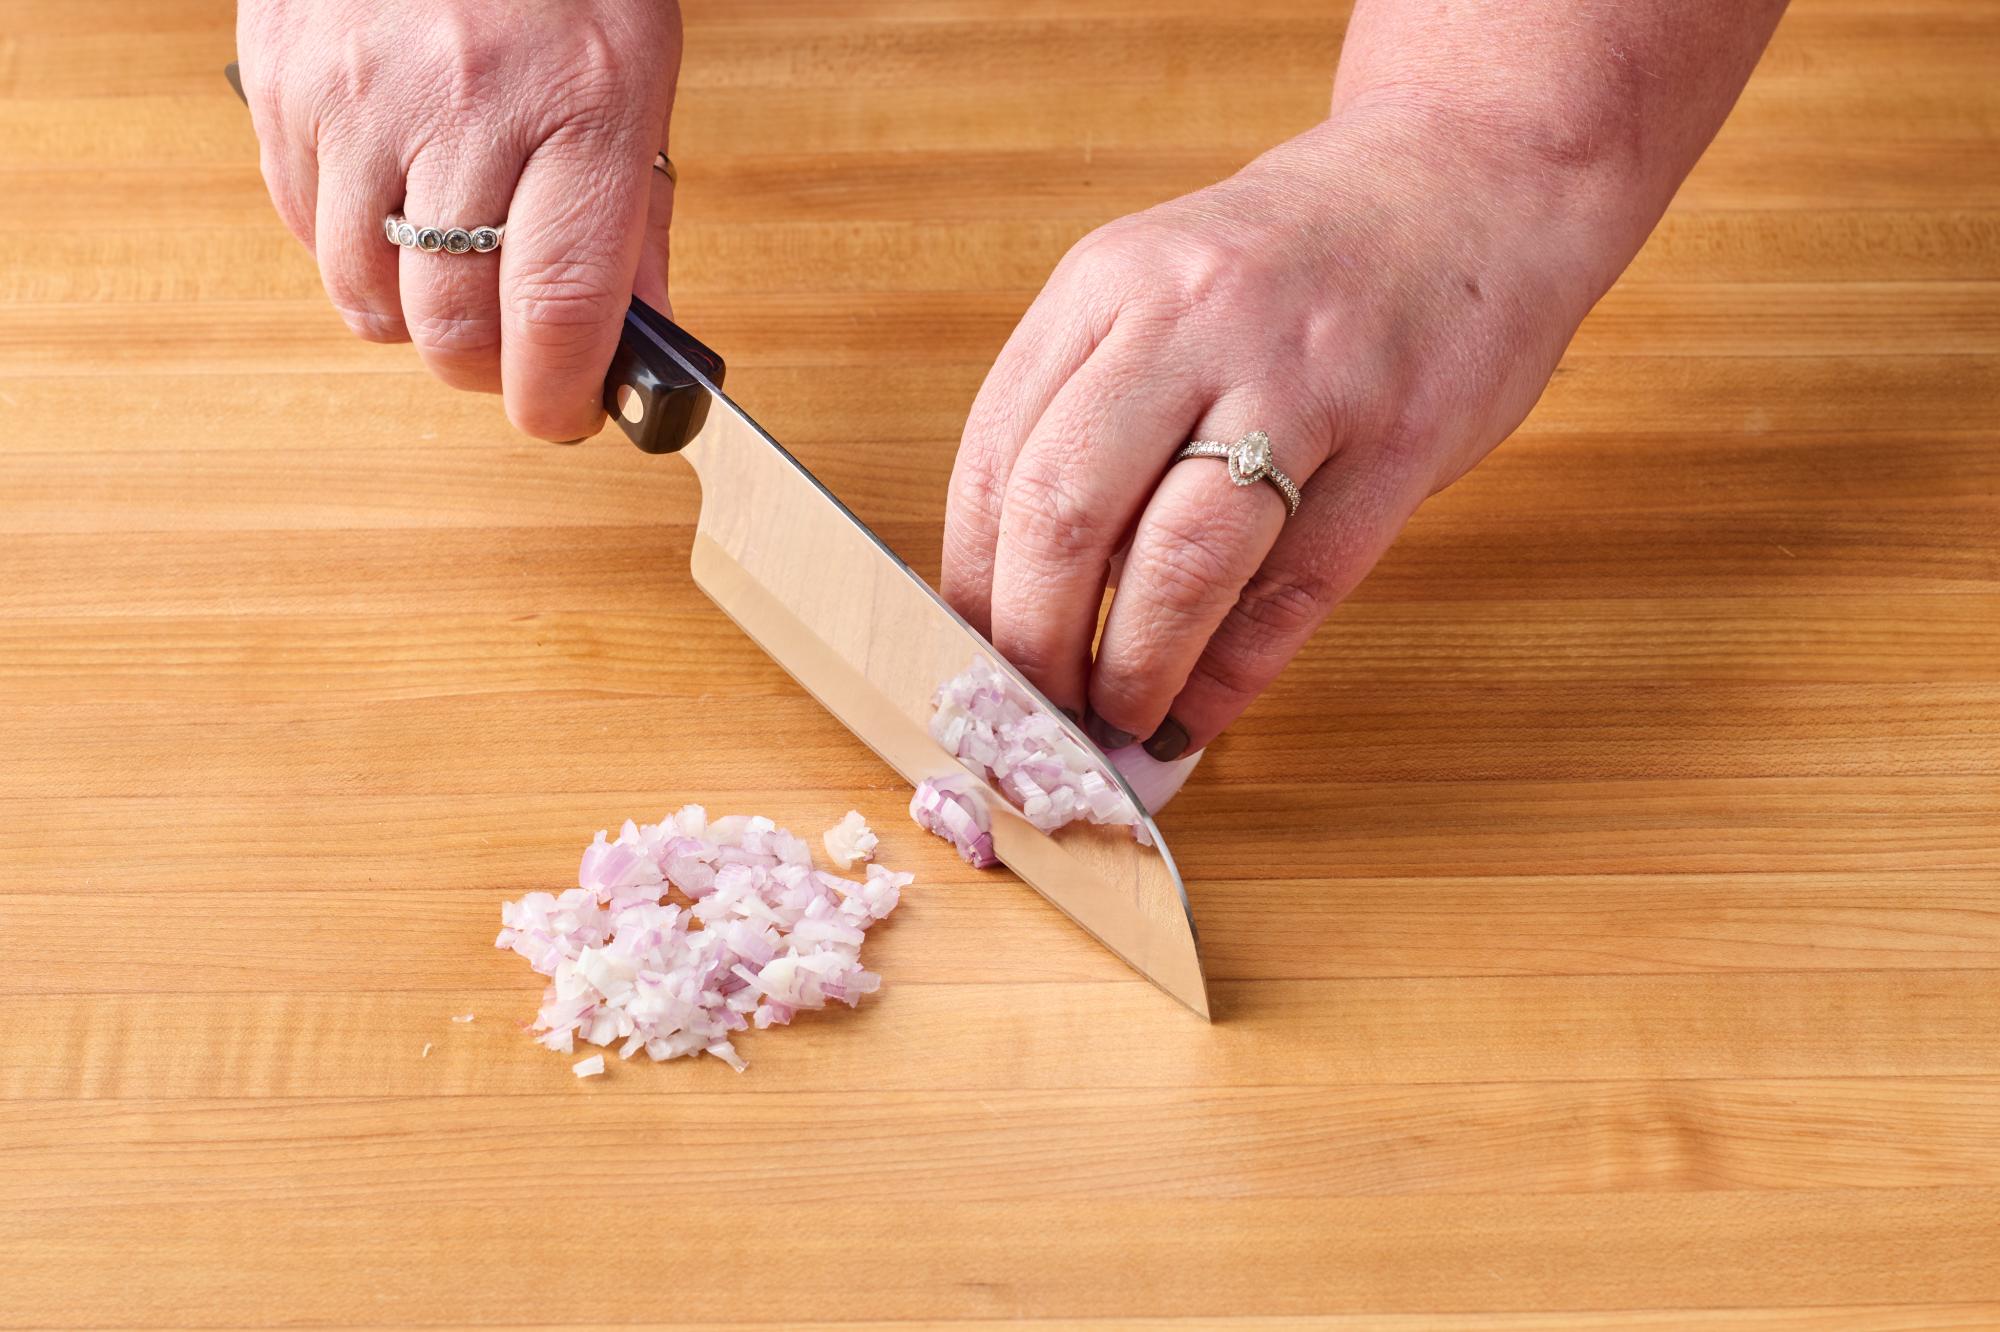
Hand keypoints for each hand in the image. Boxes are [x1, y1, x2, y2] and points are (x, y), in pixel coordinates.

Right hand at [237, 0, 679, 439]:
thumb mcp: (638, 80)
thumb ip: (636, 222)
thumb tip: (629, 347)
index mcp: (582, 105)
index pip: (559, 308)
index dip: (557, 397)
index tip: (566, 419)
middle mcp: (465, 102)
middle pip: (452, 324)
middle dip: (487, 373)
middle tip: (515, 361)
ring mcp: (358, 94)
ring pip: (365, 296)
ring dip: (415, 321)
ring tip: (455, 278)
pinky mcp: (282, 84)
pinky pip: (305, 230)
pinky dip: (353, 251)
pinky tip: (395, 207)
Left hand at [942, 105, 1611, 759]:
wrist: (1475, 174)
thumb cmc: (1300, 261)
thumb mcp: (1162, 290)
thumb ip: (1090, 412)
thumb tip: (1017, 592)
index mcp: (1108, 283)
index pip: (996, 462)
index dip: (969, 591)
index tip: (966, 664)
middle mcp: (1192, 319)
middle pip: (1067, 515)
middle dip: (1033, 646)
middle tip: (1032, 715)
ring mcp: (1302, 377)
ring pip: (1179, 562)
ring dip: (1132, 672)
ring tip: (1113, 725)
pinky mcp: (1398, 439)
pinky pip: (1294, 589)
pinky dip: (1231, 674)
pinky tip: (1198, 714)